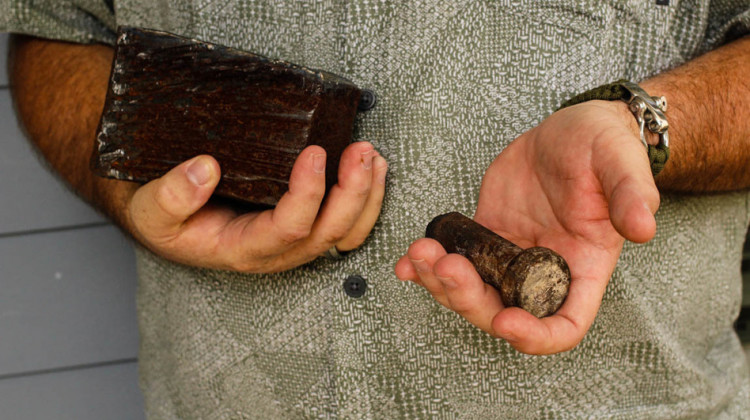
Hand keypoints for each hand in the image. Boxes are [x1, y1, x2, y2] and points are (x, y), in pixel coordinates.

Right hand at [125, 141, 386, 272]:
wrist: (168, 220)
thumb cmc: (164, 219)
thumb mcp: (151, 210)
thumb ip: (172, 196)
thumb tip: (205, 168)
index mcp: (243, 250)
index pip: (289, 228)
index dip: (308, 193)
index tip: (313, 152)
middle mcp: (277, 251)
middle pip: (330, 232)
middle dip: (353, 192)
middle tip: (361, 151)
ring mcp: (294, 242)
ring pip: (347, 233)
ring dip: (367, 196)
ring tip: (374, 157)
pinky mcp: (303, 227)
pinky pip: (345, 224)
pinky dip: (365, 199)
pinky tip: (372, 169)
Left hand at [395, 101, 659, 354]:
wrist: (571, 130)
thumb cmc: (604, 148)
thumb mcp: (620, 162)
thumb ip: (631, 195)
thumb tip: (643, 228)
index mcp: (583, 266)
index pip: (565, 323)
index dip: (535, 335)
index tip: (505, 321)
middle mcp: (544, 270)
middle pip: (503, 312)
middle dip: (469, 300)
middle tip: (446, 267)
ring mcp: (511, 256)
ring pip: (471, 292)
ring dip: (439, 284)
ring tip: (419, 254)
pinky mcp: (485, 235)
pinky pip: (454, 261)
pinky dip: (426, 268)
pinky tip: (406, 261)